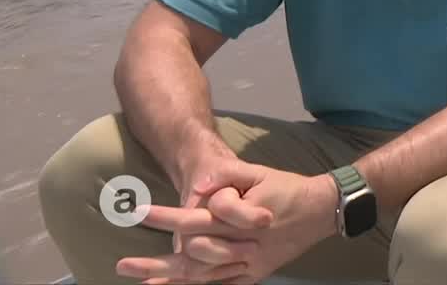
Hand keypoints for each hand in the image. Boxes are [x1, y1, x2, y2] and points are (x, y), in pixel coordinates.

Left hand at [118, 162, 338, 284]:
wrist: (324, 210)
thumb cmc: (288, 188)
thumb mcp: (260, 172)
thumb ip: (227, 175)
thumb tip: (198, 183)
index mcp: (243, 218)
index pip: (197, 218)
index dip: (165, 217)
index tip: (137, 213)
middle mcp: (245, 245)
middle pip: (193, 256)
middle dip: (156, 262)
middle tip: (122, 264)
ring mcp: (250, 264)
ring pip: (203, 276)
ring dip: (169, 279)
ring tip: (138, 280)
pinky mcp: (254, 274)